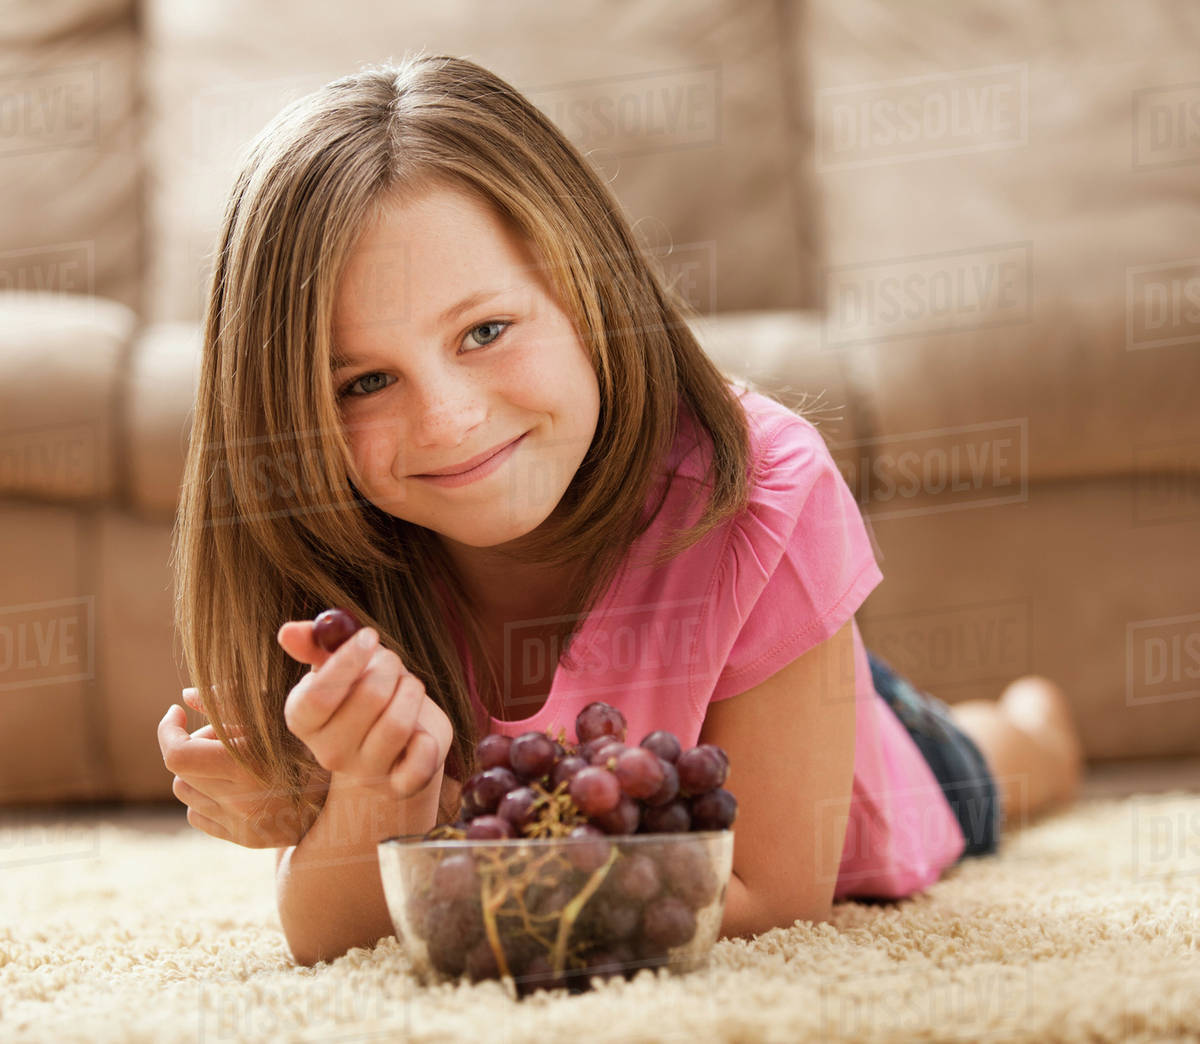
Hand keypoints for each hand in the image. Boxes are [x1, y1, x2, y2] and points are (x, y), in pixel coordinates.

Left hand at [158, 688, 325, 847]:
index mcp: (247, 764)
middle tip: (221, 733)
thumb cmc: (316, 738)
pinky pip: (200, 816)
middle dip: (192, 746)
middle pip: (181, 772)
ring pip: (187, 795)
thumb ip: (231, 700)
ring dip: (198, 772)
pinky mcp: (245, 839)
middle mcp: (241, 800)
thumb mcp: (281, 709)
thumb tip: (185, 697)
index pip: (178, 755)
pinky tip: (234, 783)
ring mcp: (242, 824)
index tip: (176, 713)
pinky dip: (207, 796)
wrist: (351, 789)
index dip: (168, 731)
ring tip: (230, 758)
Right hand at [276, 619, 452, 802]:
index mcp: (304, 719)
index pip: (318, 696)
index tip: (369, 636)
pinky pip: (419, 763)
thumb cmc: (363, 692)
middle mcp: (329, 752)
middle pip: (369, 698)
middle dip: (389, 667)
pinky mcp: (400, 786)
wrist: (395, 737)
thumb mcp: (339, 663)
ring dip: (412, 693)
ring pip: (397, 724)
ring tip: (408, 688)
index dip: (347, 660)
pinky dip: (427, 740)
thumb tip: (288, 632)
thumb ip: (315, 644)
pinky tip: (420, 732)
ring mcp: (364, 772)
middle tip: (391, 662)